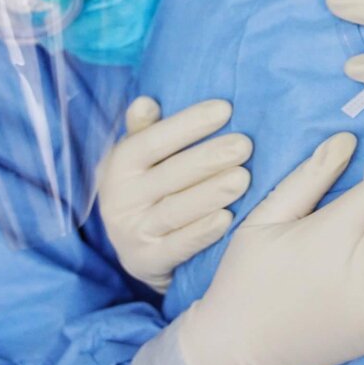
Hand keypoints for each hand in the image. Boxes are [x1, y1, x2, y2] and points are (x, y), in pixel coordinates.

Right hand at [96, 97, 251, 292]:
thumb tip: (146, 102)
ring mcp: (131, 233)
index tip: (225, 109)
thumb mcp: (140, 160)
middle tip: (244, 145)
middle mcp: (120, 199)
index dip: (188, 124)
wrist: (137, 250)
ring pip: (174, 210)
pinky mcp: (146, 262)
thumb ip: (144, 130)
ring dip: (210, 193)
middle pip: (169, 175)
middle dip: (208, 158)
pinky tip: (228, 218)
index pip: (153, 140)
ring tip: (243, 178)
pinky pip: (177, 246)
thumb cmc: (149, 189)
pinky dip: (202, 232)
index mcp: (119, 166)